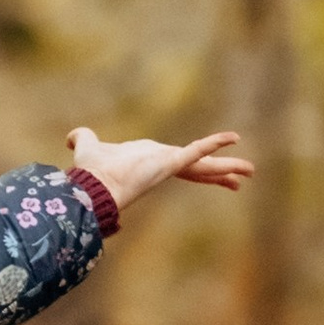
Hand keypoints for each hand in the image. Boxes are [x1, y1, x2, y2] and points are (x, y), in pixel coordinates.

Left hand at [68, 123, 252, 211]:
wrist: (91, 187)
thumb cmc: (90, 172)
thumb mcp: (88, 147)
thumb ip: (83, 139)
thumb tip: (73, 137)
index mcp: (152, 162)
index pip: (182, 163)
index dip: (199, 164)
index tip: (214, 171)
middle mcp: (163, 165)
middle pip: (199, 168)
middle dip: (222, 173)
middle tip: (243, 178)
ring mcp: (168, 165)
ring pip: (204, 164)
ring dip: (228, 166)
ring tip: (250, 171)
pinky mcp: (170, 163)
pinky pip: (195, 150)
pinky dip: (213, 142)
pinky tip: (232, 138)